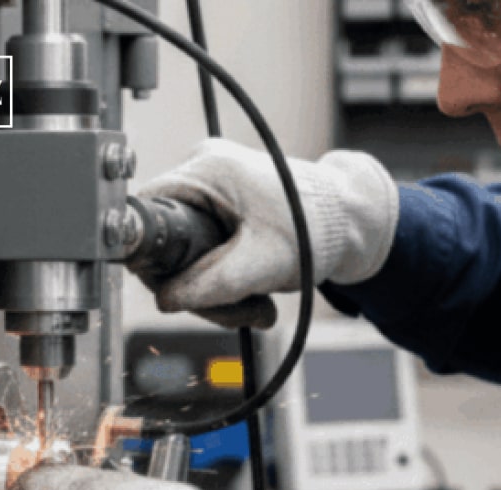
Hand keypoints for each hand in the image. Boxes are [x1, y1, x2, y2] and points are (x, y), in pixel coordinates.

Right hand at [132, 138, 399, 328]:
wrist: (352, 220)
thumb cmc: (315, 230)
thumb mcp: (262, 266)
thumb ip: (211, 286)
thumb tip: (166, 301)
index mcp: (207, 169)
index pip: (148, 214)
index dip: (153, 258)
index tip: (173, 289)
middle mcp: (205, 167)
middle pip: (170, 238)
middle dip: (197, 284)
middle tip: (235, 311)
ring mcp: (216, 183)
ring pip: (190, 248)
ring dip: (217, 287)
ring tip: (257, 306)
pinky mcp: (227, 200)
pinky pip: (208, 244)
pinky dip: (227, 273)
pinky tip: (254, 289)